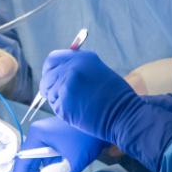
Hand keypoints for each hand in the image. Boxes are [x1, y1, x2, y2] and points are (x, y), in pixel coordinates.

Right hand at [13, 117, 105, 171]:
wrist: (103, 120)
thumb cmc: (86, 137)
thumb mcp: (72, 161)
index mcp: (37, 135)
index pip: (23, 160)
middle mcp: (38, 132)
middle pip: (30, 159)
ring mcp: (47, 133)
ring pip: (39, 158)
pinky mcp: (55, 136)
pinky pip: (48, 154)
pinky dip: (51, 165)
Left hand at [40, 49, 171, 171]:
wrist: (124, 114)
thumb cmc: (115, 95)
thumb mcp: (97, 70)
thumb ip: (77, 67)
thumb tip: (60, 71)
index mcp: (80, 58)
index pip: (52, 59)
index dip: (50, 69)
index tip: (52, 76)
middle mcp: (71, 69)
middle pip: (47, 76)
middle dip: (50, 86)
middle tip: (61, 95)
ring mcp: (66, 86)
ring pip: (50, 93)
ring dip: (58, 100)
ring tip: (77, 104)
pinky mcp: (64, 104)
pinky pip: (56, 107)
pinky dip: (63, 111)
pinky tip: (78, 111)